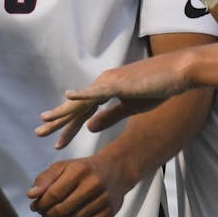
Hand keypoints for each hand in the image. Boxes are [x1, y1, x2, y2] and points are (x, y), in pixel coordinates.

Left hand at [25, 153, 132, 216]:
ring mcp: (103, 200)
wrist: (115, 171)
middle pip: (62, 210)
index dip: (41, 204)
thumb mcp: (63, 166)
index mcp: (79, 171)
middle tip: (42, 216)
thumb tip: (31, 196)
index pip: (54, 194)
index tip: (35, 207)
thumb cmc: (83, 169)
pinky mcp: (109, 213)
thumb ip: (45, 179)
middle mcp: (93, 185)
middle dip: (47, 216)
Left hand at [36, 54, 190, 145]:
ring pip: (82, 101)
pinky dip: (83, 95)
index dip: (69, 128)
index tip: (57, 143)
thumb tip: (88, 127)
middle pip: (76, 107)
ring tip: (45, 122)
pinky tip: (69, 97)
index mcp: (105, 91)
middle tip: (39, 134)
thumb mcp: (130, 108)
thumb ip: (108, 117)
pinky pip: (98, 91)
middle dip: (58, 122)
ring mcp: (109, 82)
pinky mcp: (119, 83)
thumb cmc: (157, 88)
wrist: (178, 73)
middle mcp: (103, 84)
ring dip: (63, 113)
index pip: (82, 113)